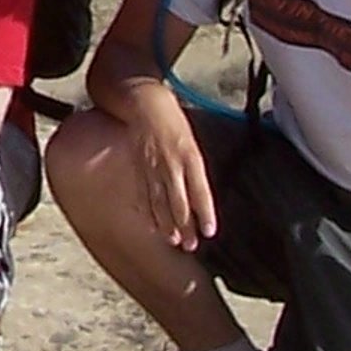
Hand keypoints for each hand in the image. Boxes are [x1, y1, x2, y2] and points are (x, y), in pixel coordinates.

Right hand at [130, 103, 215, 252]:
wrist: (146, 104)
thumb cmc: (174, 122)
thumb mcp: (191, 142)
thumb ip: (195, 168)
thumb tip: (200, 196)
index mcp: (191, 156)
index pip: (201, 190)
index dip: (205, 212)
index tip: (210, 232)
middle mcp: (172, 164)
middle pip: (180, 202)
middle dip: (186, 225)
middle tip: (191, 245)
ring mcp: (154, 167)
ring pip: (161, 202)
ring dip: (168, 223)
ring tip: (174, 240)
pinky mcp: (140, 168)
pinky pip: (146, 194)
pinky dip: (151, 211)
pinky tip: (155, 225)